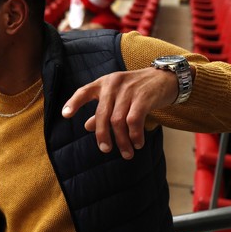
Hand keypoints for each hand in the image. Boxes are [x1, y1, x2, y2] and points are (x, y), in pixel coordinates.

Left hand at [61, 67, 177, 159]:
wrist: (165, 78)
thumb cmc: (138, 89)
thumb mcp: (118, 96)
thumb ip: (103, 110)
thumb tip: (87, 126)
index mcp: (104, 83)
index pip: (84, 91)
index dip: (73, 103)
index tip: (65, 115)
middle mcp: (113, 84)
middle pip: (102, 114)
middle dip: (102, 135)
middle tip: (105, 150)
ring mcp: (129, 90)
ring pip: (118, 121)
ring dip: (122, 140)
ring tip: (127, 153)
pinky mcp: (143, 97)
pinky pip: (134, 121)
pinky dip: (135, 135)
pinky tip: (138, 144)